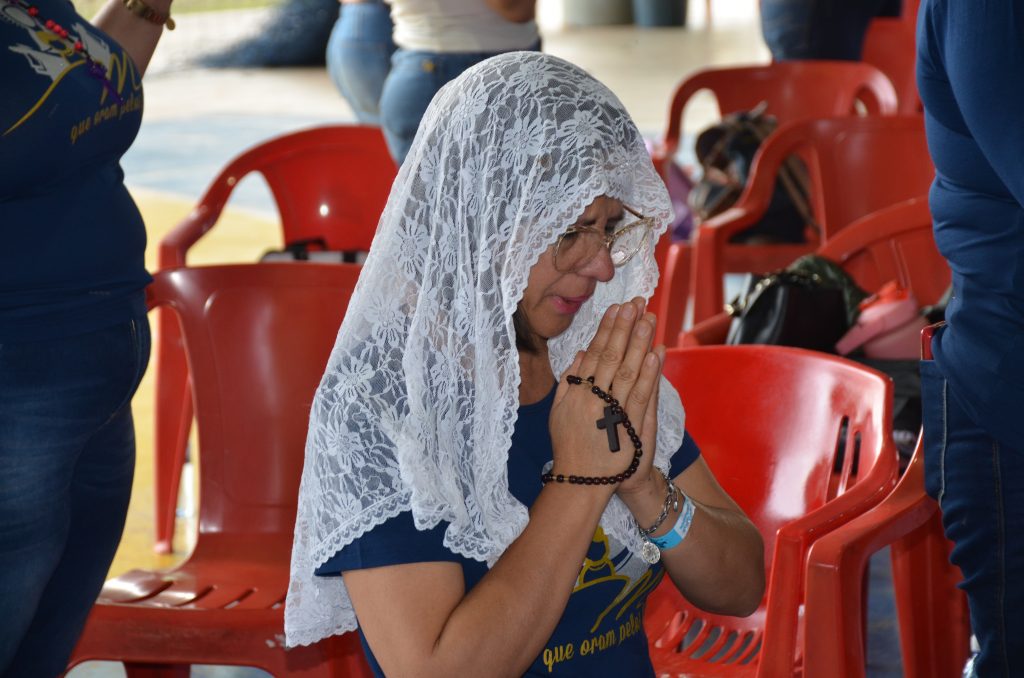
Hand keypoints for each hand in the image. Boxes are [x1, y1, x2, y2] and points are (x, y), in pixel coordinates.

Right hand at [549, 298, 661, 486]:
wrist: (583, 483)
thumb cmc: (571, 446)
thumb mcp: (560, 412)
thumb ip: (570, 382)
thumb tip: (582, 352)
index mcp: (578, 394)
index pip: (596, 353)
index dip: (608, 330)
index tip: (617, 308)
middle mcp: (595, 399)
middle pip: (613, 357)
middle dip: (626, 328)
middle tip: (636, 303)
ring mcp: (614, 412)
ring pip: (629, 371)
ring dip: (640, 343)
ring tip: (649, 319)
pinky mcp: (631, 427)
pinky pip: (642, 396)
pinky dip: (651, 374)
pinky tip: (657, 353)